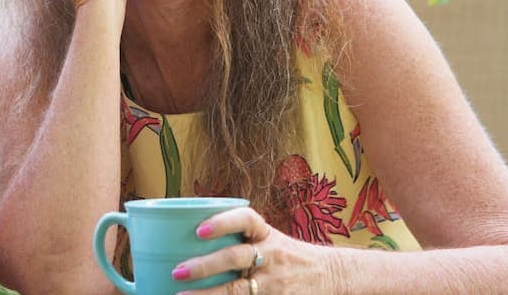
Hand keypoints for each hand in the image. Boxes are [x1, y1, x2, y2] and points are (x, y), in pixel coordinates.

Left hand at [172, 207, 328, 293]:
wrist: (329, 274)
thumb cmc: (287, 255)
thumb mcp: (269, 239)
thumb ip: (240, 238)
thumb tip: (188, 238)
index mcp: (267, 234)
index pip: (246, 220)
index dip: (222, 222)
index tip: (199, 230)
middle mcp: (271, 255)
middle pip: (236, 257)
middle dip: (205, 265)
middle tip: (178, 271)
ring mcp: (274, 282)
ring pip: (239, 290)